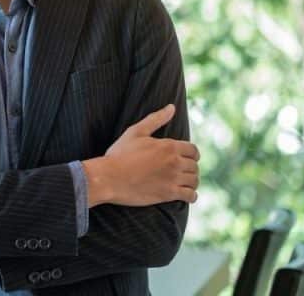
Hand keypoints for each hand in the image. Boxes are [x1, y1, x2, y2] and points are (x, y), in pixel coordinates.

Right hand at [83, 104, 199, 206]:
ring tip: (184, 183)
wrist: (109, 177)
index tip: (187, 158)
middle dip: (190, 168)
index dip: (192, 154)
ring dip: (191, 181)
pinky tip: (186, 195)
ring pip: (194, 181)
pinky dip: (191, 196)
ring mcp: (172, 179)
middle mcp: (174, 162)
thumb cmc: (120, 154)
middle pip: (194, 166)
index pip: (193, 150)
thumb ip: (156, 119)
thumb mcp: (135, 132)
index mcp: (169, 146)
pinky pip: (190, 196)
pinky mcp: (168, 194)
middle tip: (183, 171)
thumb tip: (172, 107)